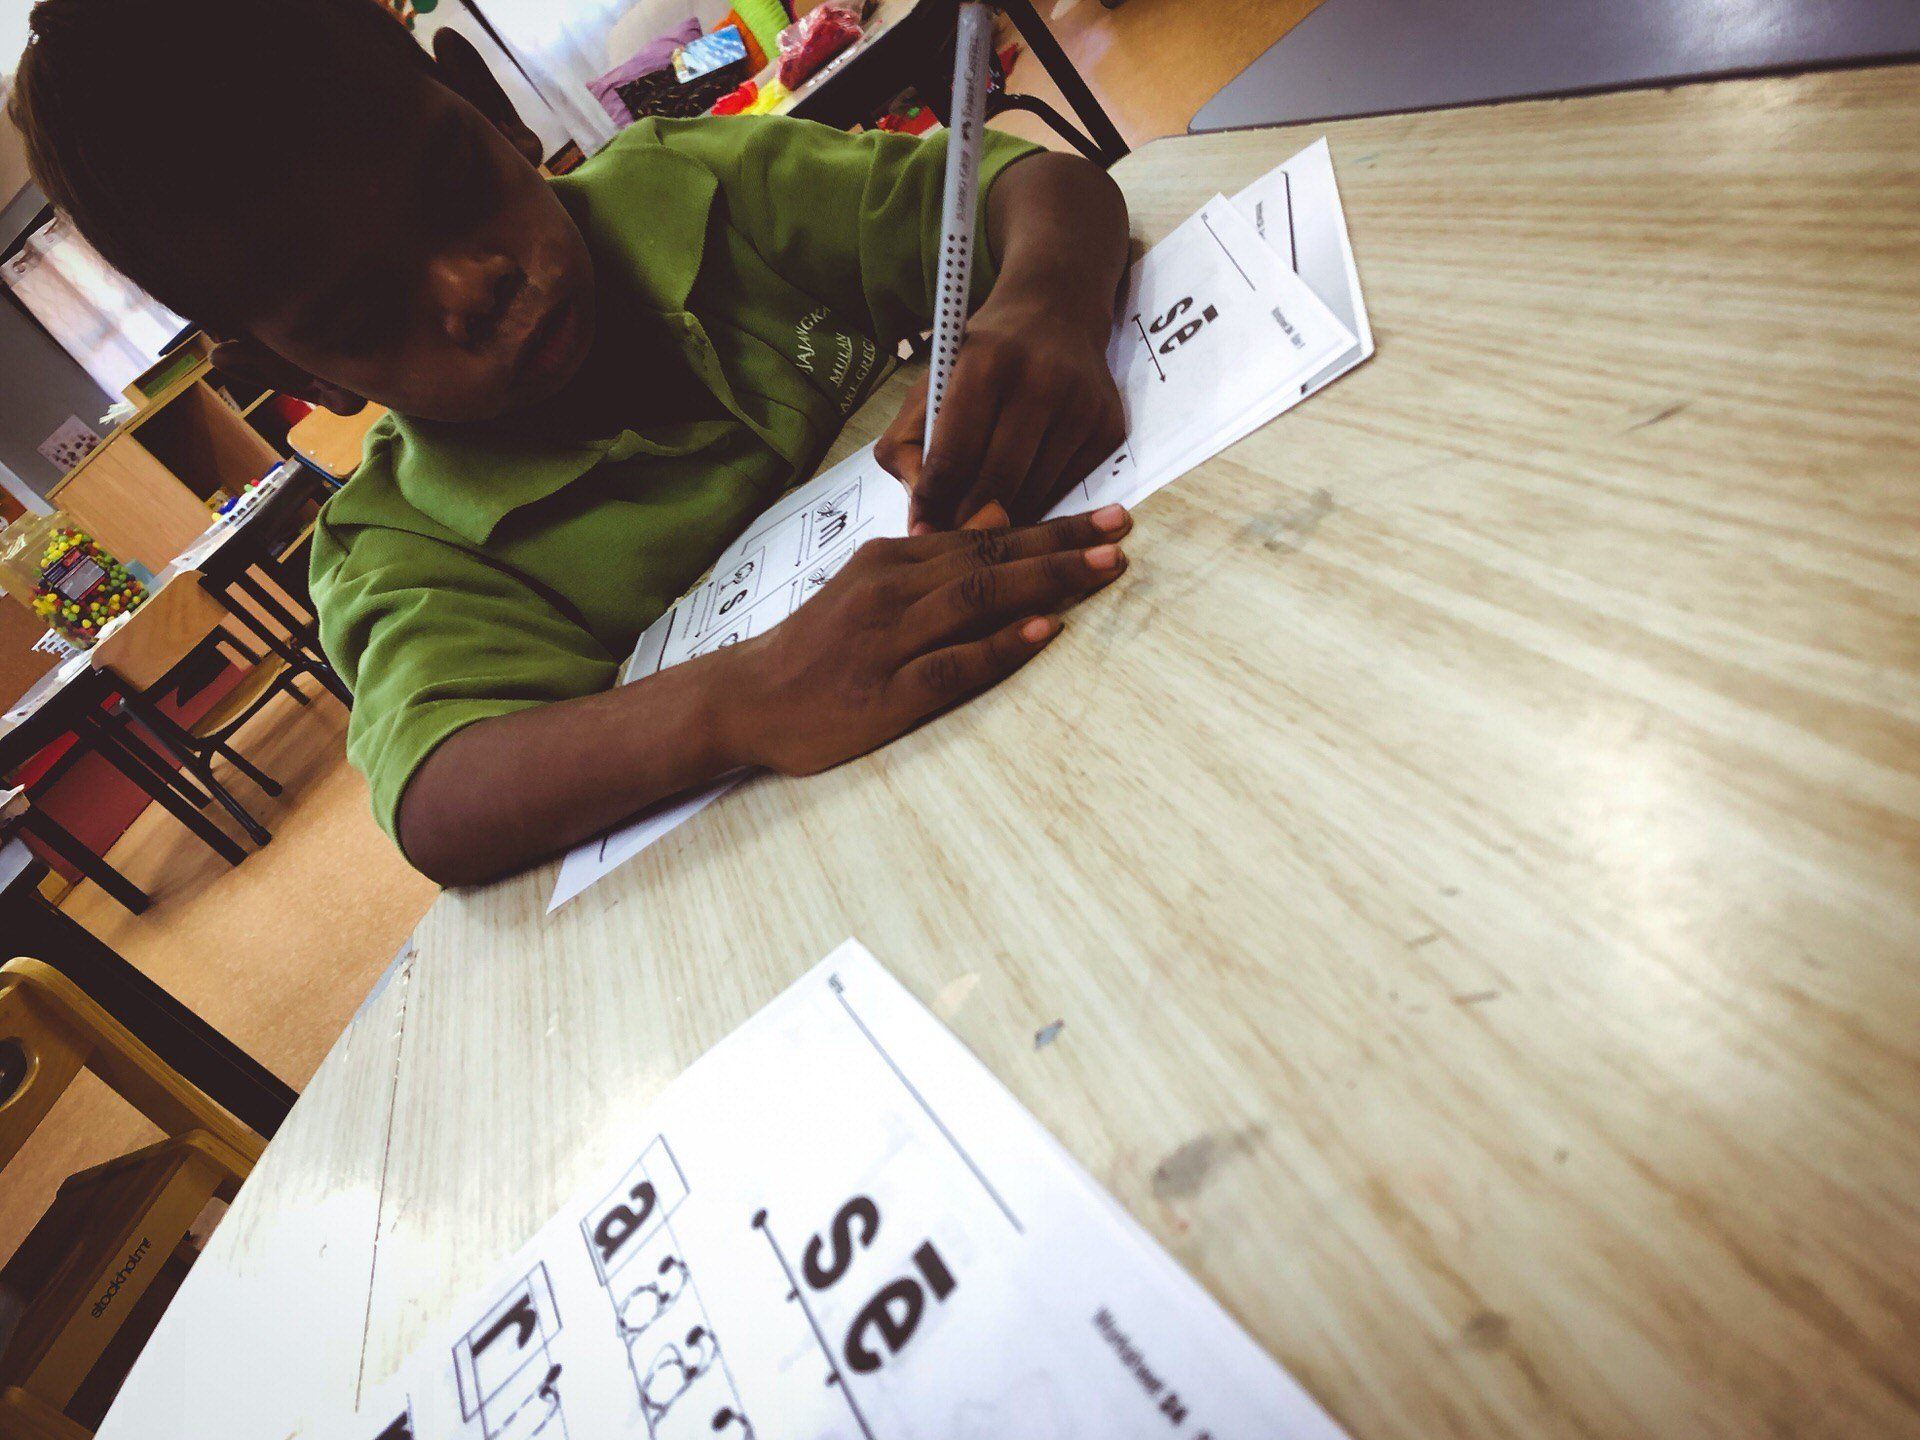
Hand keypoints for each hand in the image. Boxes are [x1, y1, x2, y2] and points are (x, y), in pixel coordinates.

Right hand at [721, 503, 1131, 774]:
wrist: (747, 698)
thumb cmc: (816, 647)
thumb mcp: (867, 589)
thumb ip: (929, 565)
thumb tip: (997, 526)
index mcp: (890, 559)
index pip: (983, 533)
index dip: (1050, 525)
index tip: (1106, 514)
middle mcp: (892, 589)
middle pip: (990, 556)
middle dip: (1063, 543)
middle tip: (1123, 529)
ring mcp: (889, 640)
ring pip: (978, 598)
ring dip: (1046, 580)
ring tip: (1104, 569)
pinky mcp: (886, 693)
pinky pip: (953, 664)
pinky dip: (1000, 645)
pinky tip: (1044, 632)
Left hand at [876, 289, 1124, 533]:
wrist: (1055, 316)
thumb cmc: (980, 360)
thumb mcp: (931, 385)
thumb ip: (907, 447)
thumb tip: (920, 519)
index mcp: (984, 366)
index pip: (953, 458)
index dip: (932, 503)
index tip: (920, 529)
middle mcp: (1039, 382)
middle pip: (996, 484)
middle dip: (967, 521)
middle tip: (950, 538)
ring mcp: (1081, 407)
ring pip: (1034, 495)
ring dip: (1004, 519)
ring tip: (982, 522)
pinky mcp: (1108, 428)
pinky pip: (1066, 490)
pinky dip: (1039, 503)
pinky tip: (1021, 497)